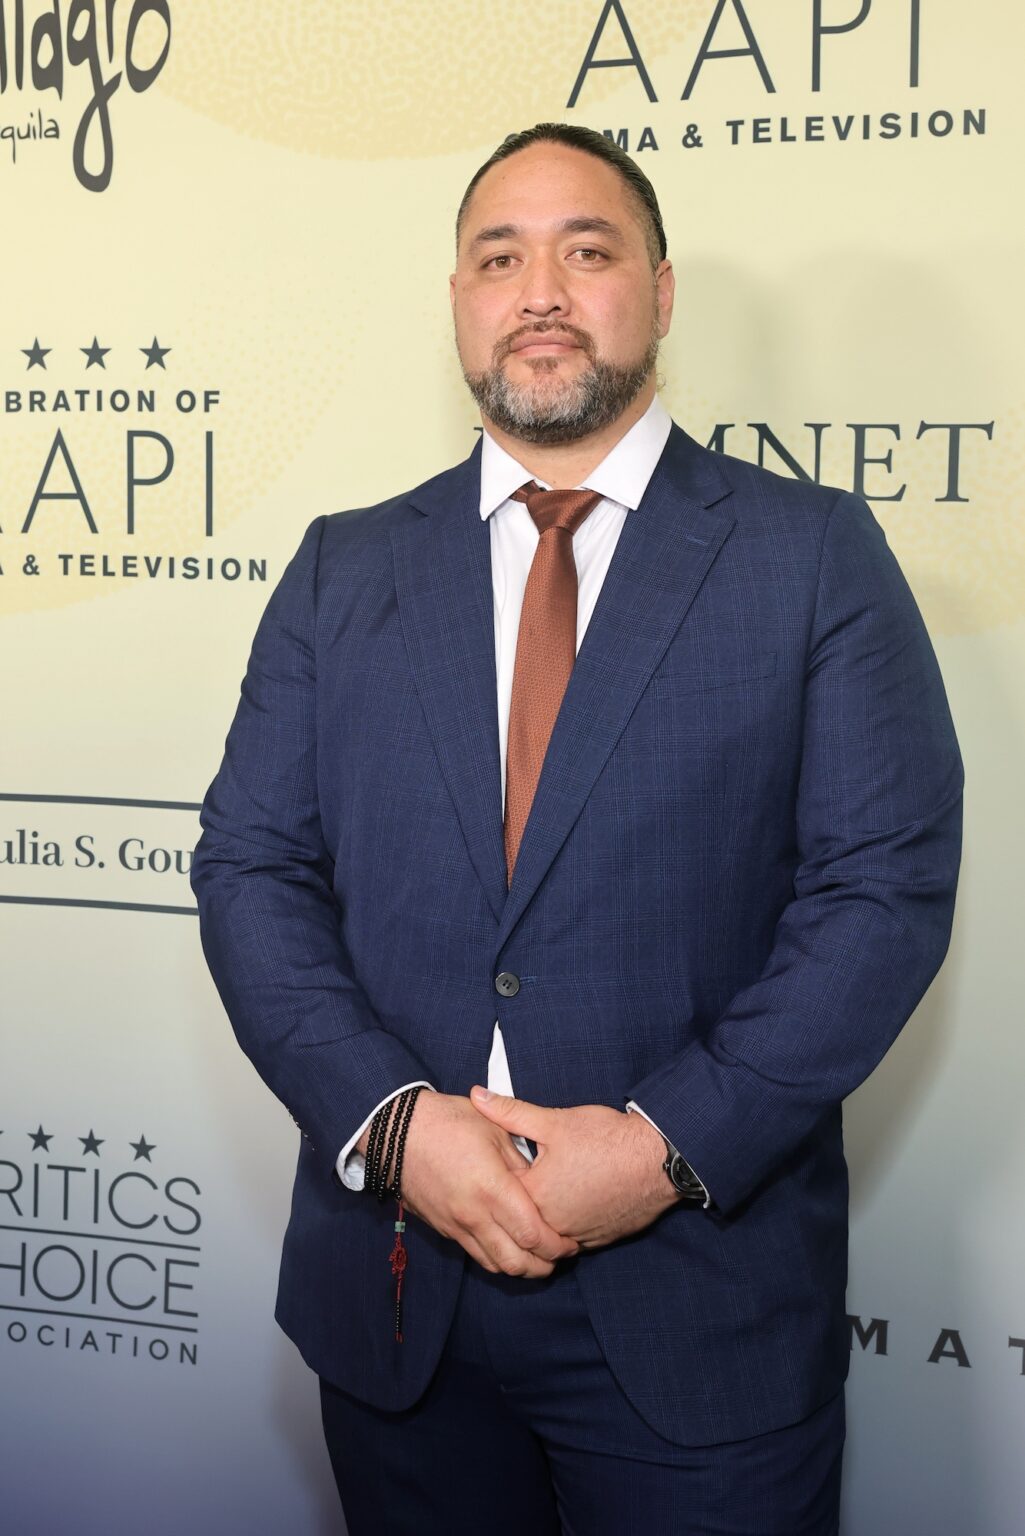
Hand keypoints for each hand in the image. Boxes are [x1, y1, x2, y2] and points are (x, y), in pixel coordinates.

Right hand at [395, 1091, 580, 1277]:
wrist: (396, 1132)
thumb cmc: (448, 1122)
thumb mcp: (494, 1130)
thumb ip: (521, 1162)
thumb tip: (541, 1184)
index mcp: (493, 1189)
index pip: (533, 1235)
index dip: (557, 1246)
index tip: (572, 1242)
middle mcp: (475, 1215)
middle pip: (517, 1262)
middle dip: (545, 1266)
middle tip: (562, 1256)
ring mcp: (457, 1226)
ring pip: (495, 1265)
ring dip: (522, 1269)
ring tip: (539, 1257)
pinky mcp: (444, 1229)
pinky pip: (476, 1255)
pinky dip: (498, 1259)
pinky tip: (509, 1248)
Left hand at [469, 1087, 681, 1251]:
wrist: (659, 1160)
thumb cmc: (608, 1139)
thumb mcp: (555, 1120)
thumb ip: (510, 1112)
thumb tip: (477, 1095)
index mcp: (535, 1195)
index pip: (498, 1192)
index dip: (494, 1173)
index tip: (492, 1161)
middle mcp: (552, 1224)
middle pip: (521, 1215)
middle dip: (516, 1197)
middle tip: (525, 1173)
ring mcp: (576, 1237)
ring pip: (546, 1231)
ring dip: (542, 1214)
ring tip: (549, 1187)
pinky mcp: (597, 1242)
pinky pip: (570, 1238)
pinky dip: (566, 1223)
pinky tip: (571, 1201)